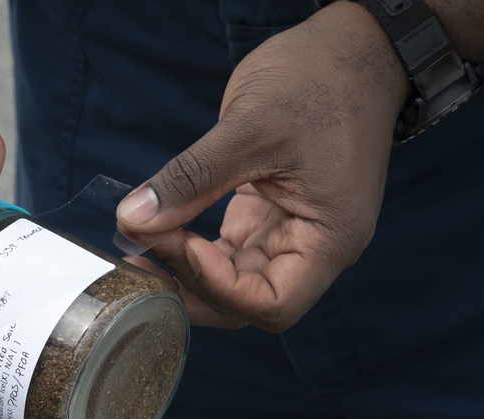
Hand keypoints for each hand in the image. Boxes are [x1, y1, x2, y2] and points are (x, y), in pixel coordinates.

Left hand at [115, 2, 409, 330]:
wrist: (351, 48)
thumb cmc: (320, 80)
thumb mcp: (249, 128)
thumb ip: (190, 180)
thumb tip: (132, 220)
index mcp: (329, 239)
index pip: (273, 305)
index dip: (219, 287)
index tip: (181, 243)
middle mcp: (313, 249)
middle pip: (247, 303)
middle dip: (190, 287)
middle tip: (139, 258)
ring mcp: (288, 235)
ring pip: (231, 283)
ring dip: (183, 273)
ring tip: (137, 248)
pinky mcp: (266, 218)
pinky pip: (225, 253)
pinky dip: (190, 249)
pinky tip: (156, 232)